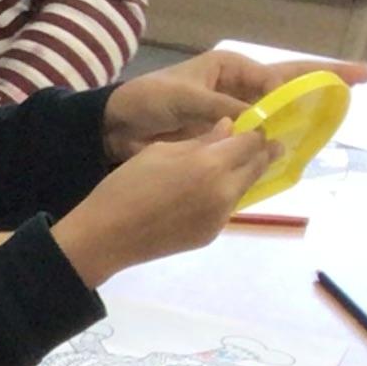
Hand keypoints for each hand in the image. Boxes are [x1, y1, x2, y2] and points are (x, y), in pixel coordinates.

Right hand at [54, 129, 275, 286]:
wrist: (105, 238)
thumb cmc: (124, 187)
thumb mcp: (158, 151)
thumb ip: (199, 140)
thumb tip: (227, 129)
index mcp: (211, 164)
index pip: (252, 141)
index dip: (255, 131)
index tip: (253, 127)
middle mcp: (224, 190)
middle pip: (259, 165)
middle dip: (261, 152)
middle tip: (259, 144)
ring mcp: (220, 216)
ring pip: (245, 188)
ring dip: (241, 175)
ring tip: (226, 168)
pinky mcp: (211, 234)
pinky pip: (226, 208)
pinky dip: (221, 197)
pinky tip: (199, 196)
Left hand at [103, 48, 366, 159]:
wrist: (114, 128)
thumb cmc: (149, 100)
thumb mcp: (188, 99)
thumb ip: (225, 111)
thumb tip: (260, 124)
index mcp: (234, 69)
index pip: (285, 72)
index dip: (320, 75)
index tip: (353, 79)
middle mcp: (240, 90)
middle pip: (289, 90)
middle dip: (323, 88)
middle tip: (361, 84)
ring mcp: (233, 116)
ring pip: (274, 121)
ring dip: (298, 126)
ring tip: (331, 129)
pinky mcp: (221, 140)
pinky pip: (252, 145)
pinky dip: (269, 151)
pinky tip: (289, 159)